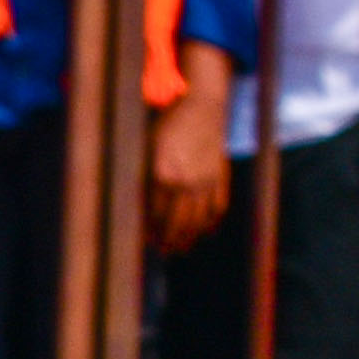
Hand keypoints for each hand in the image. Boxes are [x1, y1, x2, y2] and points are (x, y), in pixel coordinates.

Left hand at [145, 85, 234, 254]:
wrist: (201, 106)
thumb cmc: (167, 124)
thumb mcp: (146, 148)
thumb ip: (143, 177)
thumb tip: (138, 205)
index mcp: (161, 174)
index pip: (153, 213)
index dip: (149, 230)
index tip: (147, 242)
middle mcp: (185, 182)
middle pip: (176, 221)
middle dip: (169, 240)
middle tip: (165, 251)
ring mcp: (206, 181)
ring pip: (198, 219)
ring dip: (190, 236)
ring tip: (184, 248)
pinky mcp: (221, 176)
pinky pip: (217, 207)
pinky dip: (212, 222)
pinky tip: (207, 231)